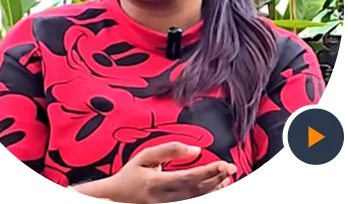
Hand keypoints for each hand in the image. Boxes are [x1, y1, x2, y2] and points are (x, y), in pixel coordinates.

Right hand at [107, 142, 236, 203]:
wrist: (116, 199)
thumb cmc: (131, 176)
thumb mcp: (146, 156)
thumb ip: (170, 150)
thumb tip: (195, 149)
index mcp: (158, 183)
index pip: (190, 178)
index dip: (210, 172)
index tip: (225, 164)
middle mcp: (165, 200)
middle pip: (198, 191)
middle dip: (217, 179)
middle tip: (231, 169)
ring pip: (198, 201)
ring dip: (215, 190)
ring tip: (227, 179)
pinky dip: (205, 198)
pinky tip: (214, 191)